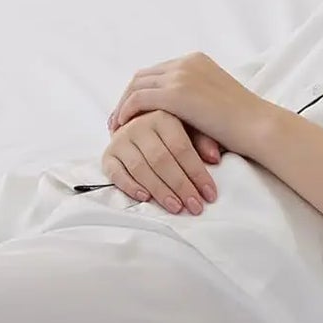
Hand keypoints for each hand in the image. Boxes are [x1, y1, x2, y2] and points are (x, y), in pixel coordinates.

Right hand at [101, 110, 220, 214]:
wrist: (139, 125)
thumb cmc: (171, 131)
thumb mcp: (191, 130)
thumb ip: (203, 142)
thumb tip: (214, 158)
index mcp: (163, 115)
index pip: (181, 148)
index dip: (196, 173)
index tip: (209, 194)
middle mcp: (139, 125)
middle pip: (161, 160)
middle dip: (180, 186)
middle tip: (195, 206)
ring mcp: (121, 139)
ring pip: (140, 169)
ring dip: (160, 191)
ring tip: (176, 207)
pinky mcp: (108, 155)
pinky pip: (115, 173)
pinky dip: (130, 187)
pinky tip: (145, 198)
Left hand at [108, 52, 266, 157]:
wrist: (257, 125)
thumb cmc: (242, 121)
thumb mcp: (215, 98)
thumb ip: (194, 95)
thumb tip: (174, 112)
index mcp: (196, 60)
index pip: (157, 71)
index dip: (140, 90)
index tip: (132, 110)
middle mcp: (186, 62)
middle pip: (143, 76)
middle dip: (127, 97)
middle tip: (119, 120)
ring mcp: (181, 75)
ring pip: (136, 86)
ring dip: (123, 106)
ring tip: (118, 127)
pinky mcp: (176, 93)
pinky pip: (138, 99)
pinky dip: (126, 112)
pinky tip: (125, 128)